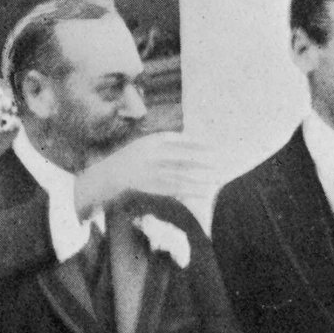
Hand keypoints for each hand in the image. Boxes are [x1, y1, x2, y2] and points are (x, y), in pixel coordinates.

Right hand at [74, 133, 215, 217]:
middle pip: (183, 157)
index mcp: (152, 141)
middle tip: (220, 161)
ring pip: (181, 175)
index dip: (196, 143)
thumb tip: (192, 140)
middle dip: (202, 160)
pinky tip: (203, 192)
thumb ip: (168, 142)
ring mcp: (153, 172)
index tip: (212, 146)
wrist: (113, 172)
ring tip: (216, 178)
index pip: (179, 140)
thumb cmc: (137, 155)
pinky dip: (190, 190)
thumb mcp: (149, 142)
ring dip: (200, 177)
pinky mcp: (154, 186)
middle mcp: (153, 155)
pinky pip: (175, 188)